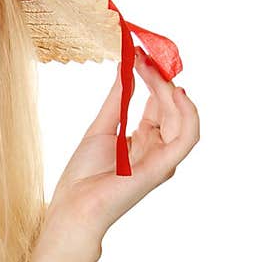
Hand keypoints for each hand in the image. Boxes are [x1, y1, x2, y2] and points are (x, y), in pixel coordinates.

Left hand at [45, 47, 199, 242]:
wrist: (75, 206)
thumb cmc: (83, 176)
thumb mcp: (102, 126)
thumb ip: (118, 97)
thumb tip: (125, 65)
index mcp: (143, 140)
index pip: (159, 103)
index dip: (153, 78)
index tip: (140, 55)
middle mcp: (158, 148)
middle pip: (171, 106)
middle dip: (160, 78)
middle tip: (143, 56)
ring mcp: (163, 158)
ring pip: (182, 116)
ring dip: (168, 88)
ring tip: (150, 68)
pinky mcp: (164, 166)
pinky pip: (188, 136)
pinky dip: (187, 112)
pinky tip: (175, 91)